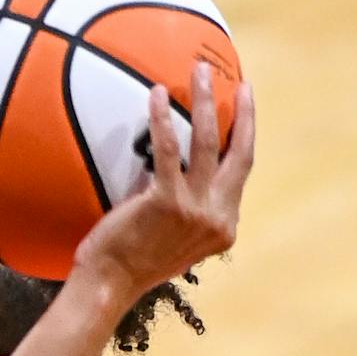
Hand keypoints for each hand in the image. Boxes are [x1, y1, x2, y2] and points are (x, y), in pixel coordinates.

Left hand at [68, 59, 255, 308]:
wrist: (111, 284)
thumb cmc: (135, 261)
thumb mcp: (179, 241)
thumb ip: (194, 213)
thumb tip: (189, 176)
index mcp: (225, 228)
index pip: (241, 174)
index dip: (245, 139)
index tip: (245, 112)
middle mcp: (218, 218)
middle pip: (241, 154)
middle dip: (244, 113)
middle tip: (242, 84)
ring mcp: (195, 210)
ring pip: (209, 142)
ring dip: (206, 101)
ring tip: (200, 71)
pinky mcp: (167, 201)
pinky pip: (169, 149)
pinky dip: (162, 118)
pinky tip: (156, 94)